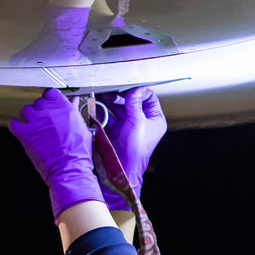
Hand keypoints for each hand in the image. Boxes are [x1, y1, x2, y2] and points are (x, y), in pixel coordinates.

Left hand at [8, 89, 102, 218]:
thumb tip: (73, 101)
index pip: (51, 93)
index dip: (48, 99)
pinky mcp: (26, 134)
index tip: (49, 106)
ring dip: (28, 118)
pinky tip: (20, 130)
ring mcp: (37, 122)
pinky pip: (14, 124)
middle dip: (40, 111)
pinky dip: (15, 126)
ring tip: (33, 128)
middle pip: (38, 102)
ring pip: (26, 110)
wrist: (70, 170)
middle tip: (43, 122)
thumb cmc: (79, 153)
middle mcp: (50, 112)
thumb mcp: (83, 129)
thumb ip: (75, 112)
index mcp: (65, 109)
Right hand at [93, 87, 166, 206]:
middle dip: (122, 95)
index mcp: (155, 119)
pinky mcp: (117, 129)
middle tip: (113, 90)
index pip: (149, 98)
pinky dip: (105, 111)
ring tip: (103, 96)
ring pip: (120, 107)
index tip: (130, 88)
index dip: (140, 92)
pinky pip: (110, 116)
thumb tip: (134, 90)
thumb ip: (134, 103)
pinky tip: (100, 107)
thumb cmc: (136, 150)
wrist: (123, 166)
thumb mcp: (137, 121)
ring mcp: (129, 125)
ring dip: (112, 101)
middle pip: (133, 101)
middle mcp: (142, 121)